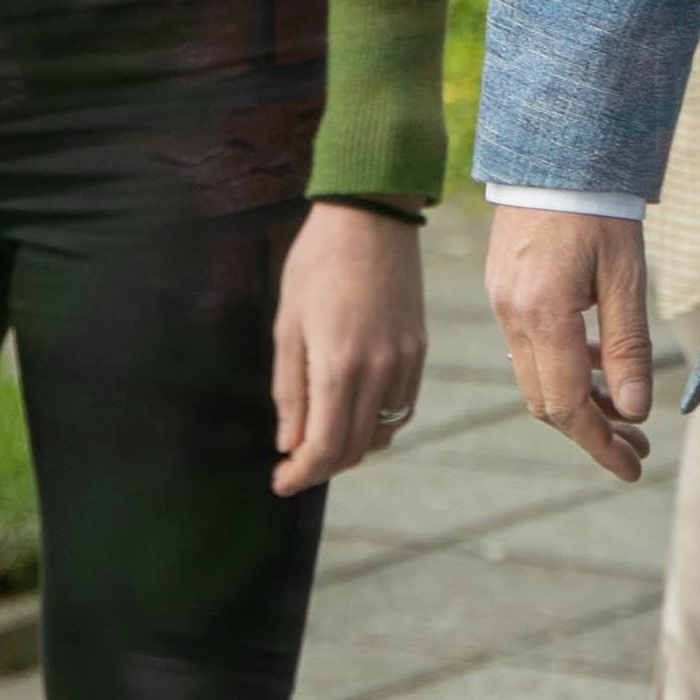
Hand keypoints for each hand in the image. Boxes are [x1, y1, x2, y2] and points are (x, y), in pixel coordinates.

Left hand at [272, 204, 428, 497]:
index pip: (325, 447)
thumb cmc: (317, 264)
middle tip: (293, 467)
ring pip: (383, 432)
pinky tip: (354, 413)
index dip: (301, 474)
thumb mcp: (287, 326)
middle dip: (322, 466)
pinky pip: (402, 406)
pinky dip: (378, 423)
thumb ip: (289, 390)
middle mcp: (379, 371)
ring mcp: (405, 361)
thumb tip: (289, 443)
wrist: (372, 216)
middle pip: (356, 448)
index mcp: (339, 366)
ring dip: (351, 448)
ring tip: (321, 440)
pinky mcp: (419, 349)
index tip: (280, 483)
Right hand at [488, 203, 659, 483]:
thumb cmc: (600, 206)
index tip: (633, 467)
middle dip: (593, 432)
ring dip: (579, 402)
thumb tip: (635, 411)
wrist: (556, 151)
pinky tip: (598, 365)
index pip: (566, 405)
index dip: (600, 444)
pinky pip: (530, 349)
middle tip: (640, 446)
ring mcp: (501, 303)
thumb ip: (628, 346)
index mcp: (542, 312)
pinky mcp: (503, 290)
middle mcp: (511, 314)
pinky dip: (563, 368)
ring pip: (535, 378)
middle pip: (546, 401)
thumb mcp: (626, 276)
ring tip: (626, 413)